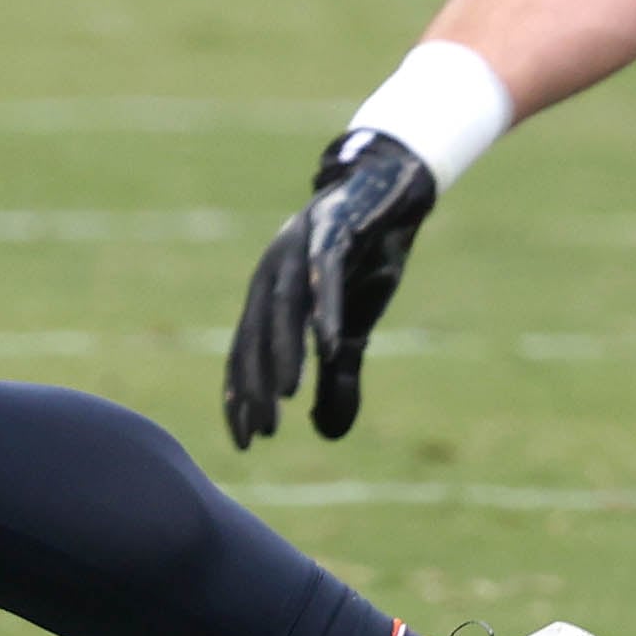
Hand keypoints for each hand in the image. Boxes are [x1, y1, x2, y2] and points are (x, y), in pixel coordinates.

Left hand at [223, 130, 434, 449]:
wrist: (393, 194)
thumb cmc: (365, 261)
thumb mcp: (353, 327)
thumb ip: (337, 375)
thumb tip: (325, 434)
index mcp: (270, 295)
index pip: (245, 352)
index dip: (242, 397)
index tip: (245, 442)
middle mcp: (274, 271)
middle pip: (255, 335)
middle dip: (256, 386)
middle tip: (264, 431)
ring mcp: (299, 248)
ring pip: (282, 308)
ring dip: (282, 352)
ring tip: (287, 395)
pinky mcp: (333, 231)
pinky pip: (323, 275)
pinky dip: (325, 310)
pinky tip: (329, 345)